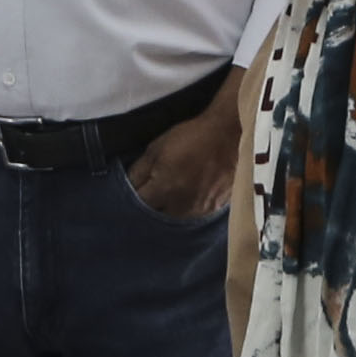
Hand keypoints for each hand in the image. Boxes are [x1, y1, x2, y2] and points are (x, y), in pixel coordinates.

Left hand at [128, 79, 241, 220]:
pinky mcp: (213, 210)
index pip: (138, 206)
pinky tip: (184, 202)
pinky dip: (185, 213)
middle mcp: (180, 206)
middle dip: (149, 211)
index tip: (130, 195)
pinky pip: (192, 218)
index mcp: (163, 189)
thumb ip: (139, 170)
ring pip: (174, 222)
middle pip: (156, 219)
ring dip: (167, 214)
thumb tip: (127, 186)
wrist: (228, 135)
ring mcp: (199, 211)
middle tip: (148, 200)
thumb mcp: (156, 148)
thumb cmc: (191, 137)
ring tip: (167, 201)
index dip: (132, 200)